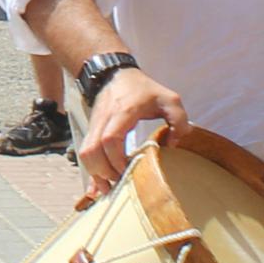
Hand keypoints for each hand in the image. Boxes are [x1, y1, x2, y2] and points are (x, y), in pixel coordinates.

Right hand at [77, 67, 186, 196]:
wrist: (115, 74)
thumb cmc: (143, 89)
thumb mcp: (169, 99)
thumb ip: (179, 120)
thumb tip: (171, 144)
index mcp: (123, 112)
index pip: (110, 139)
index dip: (117, 159)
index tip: (129, 170)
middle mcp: (104, 120)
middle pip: (92, 151)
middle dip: (105, 172)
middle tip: (122, 183)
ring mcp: (94, 126)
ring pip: (85, 154)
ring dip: (95, 174)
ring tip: (111, 188)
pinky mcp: (91, 131)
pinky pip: (85, 153)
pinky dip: (91, 172)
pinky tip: (96, 188)